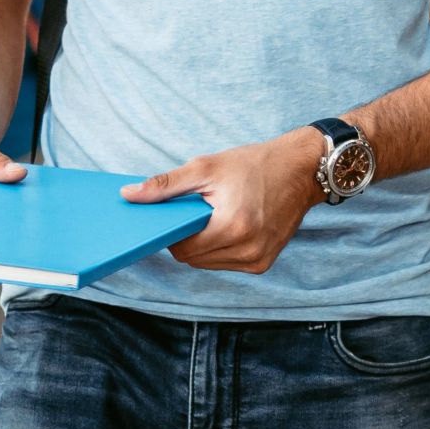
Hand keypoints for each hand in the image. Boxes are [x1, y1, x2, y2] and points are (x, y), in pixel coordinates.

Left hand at [131, 128, 318, 272]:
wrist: (300, 169)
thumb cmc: (253, 164)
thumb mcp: (206, 167)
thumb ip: (165, 186)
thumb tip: (128, 196)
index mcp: (231, 227)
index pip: (181, 248)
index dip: (173, 232)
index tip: (177, 213)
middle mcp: (247, 250)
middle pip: (193, 259)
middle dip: (188, 238)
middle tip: (199, 210)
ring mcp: (257, 260)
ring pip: (208, 264)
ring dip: (204, 245)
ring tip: (217, 215)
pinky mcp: (263, 264)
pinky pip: (227, 264)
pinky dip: (221, 248)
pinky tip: (231, 225)